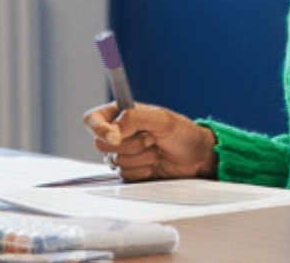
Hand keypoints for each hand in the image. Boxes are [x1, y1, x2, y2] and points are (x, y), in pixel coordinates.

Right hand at [82, 102, 217, 181]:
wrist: (196, 157)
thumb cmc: (184, 133)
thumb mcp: (161, 120)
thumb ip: (133, 119)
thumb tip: (111, 132)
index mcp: (123, 114)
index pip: (93, 119)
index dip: (98, 129)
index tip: (115, 136)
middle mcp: (120, 133)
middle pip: (102, 145)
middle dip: (131, 144)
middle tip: (151, 138)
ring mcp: (124, 153)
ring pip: (115, 161)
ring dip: (141, 157)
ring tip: (157, 149)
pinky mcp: (130, 170)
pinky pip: (125, 175)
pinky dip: (143, 170)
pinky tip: (155, 163)